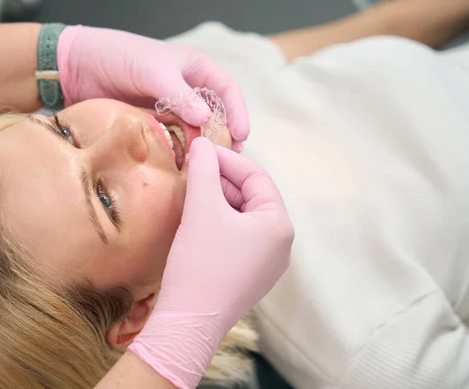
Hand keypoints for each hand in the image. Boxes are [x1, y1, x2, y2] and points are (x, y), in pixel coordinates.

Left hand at [57, 26, 249, 151]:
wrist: (80, 67)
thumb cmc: (119, 56)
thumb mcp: (152, 71)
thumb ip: (180, 94)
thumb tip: (206, 120)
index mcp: (196, 69)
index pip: (228, 91)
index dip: (238, 114)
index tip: (241, 136)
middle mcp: (188, 89)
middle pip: (216, 116)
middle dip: (223, 136)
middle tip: (226, 159)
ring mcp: (172, 108)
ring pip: (196, 131)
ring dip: (202, 147)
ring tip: (205, 166)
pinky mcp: (156, 123)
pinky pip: (175, 139)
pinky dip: (181, 151)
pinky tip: (182, 164)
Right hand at [128, 137, 293, 388]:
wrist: (188, 323)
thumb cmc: (200, 263)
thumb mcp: (202, 208)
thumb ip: (204, 169)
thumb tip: (202, 144)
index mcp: (279, 225)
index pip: (256, 177)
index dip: (226, 160)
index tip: (199, 151)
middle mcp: (280, 245)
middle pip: (251, 197)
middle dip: (221, 181)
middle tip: (192, 173)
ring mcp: (266, 264)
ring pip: (242, 218)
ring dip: (218, 201)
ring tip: (191, 195)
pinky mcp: (249, 277)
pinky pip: (237, 238)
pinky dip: (218, 223)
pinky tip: (196, 221)